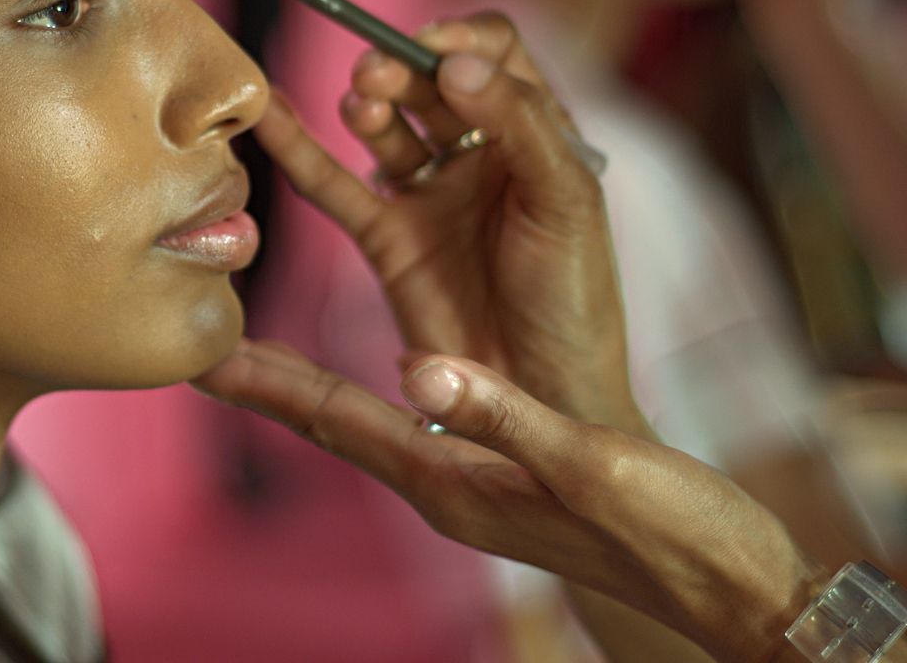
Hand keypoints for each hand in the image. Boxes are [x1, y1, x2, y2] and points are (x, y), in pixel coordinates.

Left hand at [193, 341, 826, 662]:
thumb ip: (505, 417)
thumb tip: (417, 369)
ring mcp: (474, 485)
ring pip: (369, 424)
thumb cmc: (671, 532)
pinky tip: (379, 371)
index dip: (266, 384)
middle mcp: (447, 487)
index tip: (200, 356)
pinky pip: (418, 426)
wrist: (730, 586)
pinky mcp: (506, 475)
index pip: (335, 422)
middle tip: (202, 345)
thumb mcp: (589, 467)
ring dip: (310, 387)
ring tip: (262, 350)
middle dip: (266, 384)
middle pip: (334, 423)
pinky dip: (377, 391)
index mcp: (453, 485)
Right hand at [252, 13, 632, 427]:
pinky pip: (335, 183)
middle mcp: (481, 154)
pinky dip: (300, 148)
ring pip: (384, 124)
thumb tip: (456, 60)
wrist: (543, 396)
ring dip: (366, 103)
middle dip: (399, 66)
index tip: (430, 48)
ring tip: (360, 108)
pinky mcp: (387, 237)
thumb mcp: (566, 200)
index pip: (493, 53)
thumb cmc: (574, 300)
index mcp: (537, 133)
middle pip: (428, 81)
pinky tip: (272, 115)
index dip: (458, 38)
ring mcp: (430, 194)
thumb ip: (519, 123)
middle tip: (376, 76)